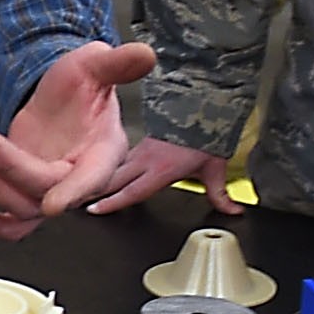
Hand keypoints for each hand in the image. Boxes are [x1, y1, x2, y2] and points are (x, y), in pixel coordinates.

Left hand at [0, 39, 158, 241]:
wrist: (59, 98)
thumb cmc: (81, 86)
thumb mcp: (95, 65)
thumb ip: (117, 64)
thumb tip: (145, 54)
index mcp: (103, 152)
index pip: (92, 177)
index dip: (74, 192)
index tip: (53, 205)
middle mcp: (79, 177)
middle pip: (46, 188)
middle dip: (11, 169)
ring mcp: (51, 189)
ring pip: (24, 208)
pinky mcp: (27, 194)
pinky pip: (13, 222)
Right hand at [84, 138, 246, 217]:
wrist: (202, 103)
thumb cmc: (206, 135)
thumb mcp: (215, 168)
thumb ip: (221, 194)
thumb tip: (233, 210)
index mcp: (161, 170)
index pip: (131, 191)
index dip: (112, 203)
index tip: (94, 210)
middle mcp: (145, 160)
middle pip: (113, 180)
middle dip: (96, 191)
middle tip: (79, 202)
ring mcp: (141, 149)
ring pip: (115, 168)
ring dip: (102, 178)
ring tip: (86, 189)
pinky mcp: (142, 141)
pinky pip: (123, 158)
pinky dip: (113, 166)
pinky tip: (109, 172)